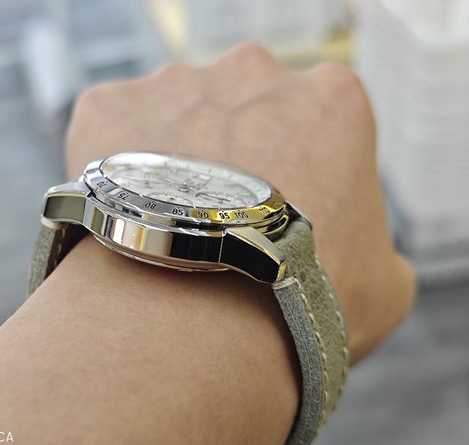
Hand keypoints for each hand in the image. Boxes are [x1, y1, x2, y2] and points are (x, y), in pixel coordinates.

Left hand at [65, 44, 415, 362]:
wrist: (199, 323)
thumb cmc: (299, 305)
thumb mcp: (383, 281)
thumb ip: (370, 241)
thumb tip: (351, 249)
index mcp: (331, 98)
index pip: (314, 125)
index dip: (299, 174)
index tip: (278, 214)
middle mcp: (250, 72)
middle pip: (241, 112)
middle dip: (234, 157)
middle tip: (220, 222)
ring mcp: (174, 85)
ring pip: (174, 119)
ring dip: (174, 161)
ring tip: (168, 229)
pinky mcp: (108, 107)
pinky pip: (111, 132)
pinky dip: (117, 167)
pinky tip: (129, 217)